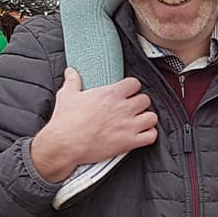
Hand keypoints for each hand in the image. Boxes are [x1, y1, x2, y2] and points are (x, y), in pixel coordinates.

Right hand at [31, 68, 158, 181]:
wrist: (65, 144)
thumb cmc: (66, 121)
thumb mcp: (67, 95)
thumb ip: (73, 81)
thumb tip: (71, 72)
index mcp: (111, 94)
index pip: (134, 83)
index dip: (132, 88)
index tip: (127, 92)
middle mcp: (123, 108)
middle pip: (145, 100)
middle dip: (139, 103)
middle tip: (132, 108)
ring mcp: (128, 125)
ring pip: (152, 117)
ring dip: (146, 119)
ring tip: (138, 121)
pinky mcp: (129, 142)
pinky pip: (151, 136)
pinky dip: (149, 135)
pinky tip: (141, 135)